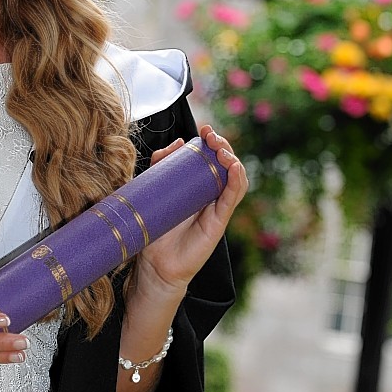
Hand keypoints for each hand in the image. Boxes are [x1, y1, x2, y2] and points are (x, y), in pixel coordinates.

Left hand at [133, 123, 247, 303]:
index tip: (205, 129)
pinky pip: (232, 198)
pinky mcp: (218, 222)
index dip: (213, 142)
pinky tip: (233, 168)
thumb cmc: (155, 228)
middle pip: (227, 165)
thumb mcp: (154, 189)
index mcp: (197, 186)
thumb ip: (162, 165)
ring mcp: (216, 208)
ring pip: (236, 179)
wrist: (154, 263)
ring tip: (221, 150)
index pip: (213, 159)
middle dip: (223, 146)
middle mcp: (210, 195)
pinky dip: (236, 181)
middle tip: (211, 135)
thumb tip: (177, 142)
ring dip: (233, 160)